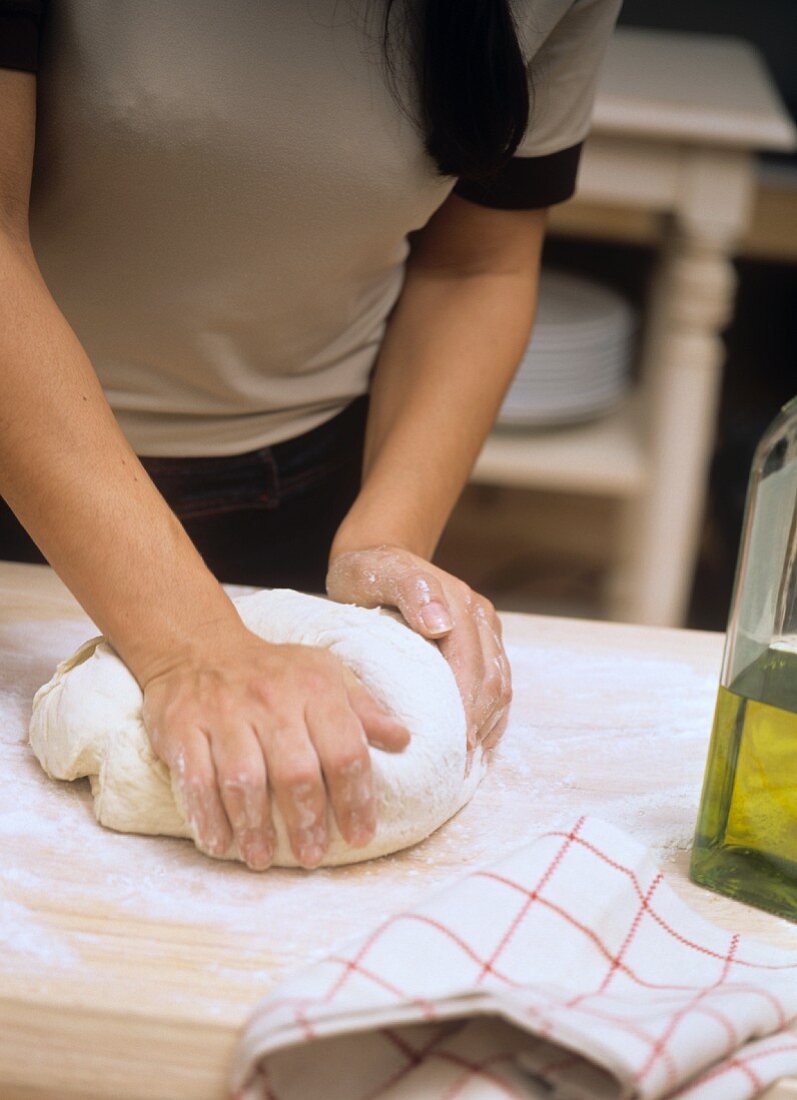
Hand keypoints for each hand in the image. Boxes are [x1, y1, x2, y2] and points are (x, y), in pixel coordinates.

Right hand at [141, 620, 408, 869]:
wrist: (198, 647)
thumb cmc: (273, 671)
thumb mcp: (325, 675)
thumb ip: (363, 710)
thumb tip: (403, 740)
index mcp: (314, 688)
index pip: (346, 750)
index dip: (356, 800)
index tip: (360, 835)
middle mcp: (270, 699)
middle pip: (296, 772)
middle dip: (307, 821)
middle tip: (311, 856)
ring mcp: (223, 713)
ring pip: (244, 780)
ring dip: (255, 827)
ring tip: (262, 857)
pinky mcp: (182, 725)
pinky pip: (195, 780)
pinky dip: (207, 817)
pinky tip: (219, 843)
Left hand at [327, 546, 510, 754]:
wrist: (379, 557)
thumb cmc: (369, 572)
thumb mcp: (376, 573)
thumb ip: (410, 589)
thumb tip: (441, 624)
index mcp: (456, 602)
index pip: (469, 666)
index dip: (465, 709)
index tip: (453, 747)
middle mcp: (478, 615)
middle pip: (491, 681)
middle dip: (477, 727)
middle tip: (457, 768)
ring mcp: (485, 629)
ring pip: (501, 686)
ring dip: (487, 726)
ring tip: (466, 764)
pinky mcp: (485, 642)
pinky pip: (499, 684)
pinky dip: (491, 717)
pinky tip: (476, 743)